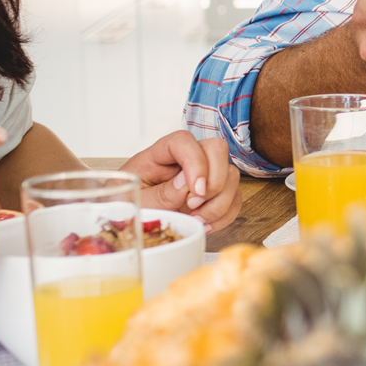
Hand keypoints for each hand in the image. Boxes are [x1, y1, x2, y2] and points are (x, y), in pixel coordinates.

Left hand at [123, 130, 241, 228]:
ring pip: (232, 174)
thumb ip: (161, 194)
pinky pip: (235, 198)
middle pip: (217, 149)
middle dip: (214, 182)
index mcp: (159, 154)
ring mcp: (205, 174)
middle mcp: (186, 159)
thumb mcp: (139, 203)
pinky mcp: (216, 192)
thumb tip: (187, 185)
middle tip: (194, 205)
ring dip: (219, 203)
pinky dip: (224, 215)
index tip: (194, 190)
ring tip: (196, 219)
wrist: (134, 221)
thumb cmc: (131, 207)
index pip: (183, 141)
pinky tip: (205, 223)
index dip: (195, 162)